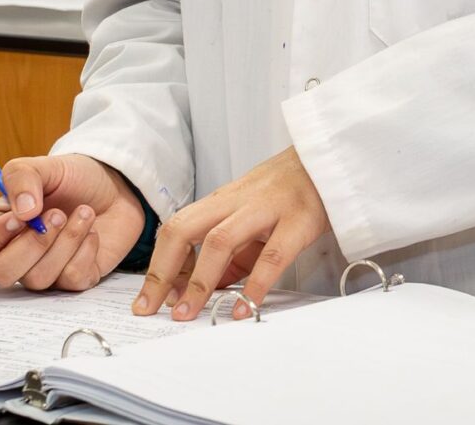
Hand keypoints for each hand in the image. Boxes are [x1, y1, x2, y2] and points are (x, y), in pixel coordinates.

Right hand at [0, 153, 146, 290]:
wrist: (114, 186)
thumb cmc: (71, 178)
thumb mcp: (43, 166)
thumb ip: (22, 178)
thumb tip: (23, 212)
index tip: (16, 218)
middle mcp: (13, 255)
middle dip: (31, 244)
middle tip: (56, 213)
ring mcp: (43, 271)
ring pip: (38, 278)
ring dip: (66, 240)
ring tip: (83, 212)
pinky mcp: (73, 280)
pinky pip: (71, 279)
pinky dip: (86, 250)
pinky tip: (92, 230)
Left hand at [133, 147, 329, 321]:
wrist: (330, 160)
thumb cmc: (289, 191)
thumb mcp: (250, 218)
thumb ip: (229, 255)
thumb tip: (202, 289)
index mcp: (221, 202)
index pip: (176, 230)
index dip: (156, 265)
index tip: (144, 300)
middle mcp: (236, 202)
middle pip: (184, 230)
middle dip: (161, 272)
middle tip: (150, 309)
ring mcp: (266, 209)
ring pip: (220, 241)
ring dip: (199, 281)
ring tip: (187, 314)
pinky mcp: (298, 221)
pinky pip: (272, 256)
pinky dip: (255, 286)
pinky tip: (243, 309)